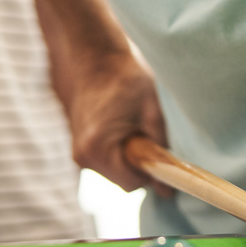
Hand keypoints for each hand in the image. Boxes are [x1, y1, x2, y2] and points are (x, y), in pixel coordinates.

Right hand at [66, 54, 169, 194]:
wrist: (96, 56)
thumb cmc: (126, 79)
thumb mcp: (153, 113)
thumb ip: (160, 152)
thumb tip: (168, 190)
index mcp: (98, 149)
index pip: (132, 184)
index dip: (152, 172)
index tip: (161, 152)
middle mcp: (82, 155)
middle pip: (121, 181)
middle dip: (139, 165)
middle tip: (147, 133)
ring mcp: (78, 151)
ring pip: (114, 171)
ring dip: (129, 157)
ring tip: (134, 125)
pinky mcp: (79, 144)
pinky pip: (105, 160)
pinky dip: (118, 150)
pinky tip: (123, 125)